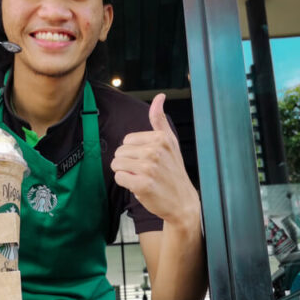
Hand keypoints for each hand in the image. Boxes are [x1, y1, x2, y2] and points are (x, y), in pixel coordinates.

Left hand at [111, 94, 199, 225]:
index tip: (149, 160)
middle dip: (128, 163)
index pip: (127, 140)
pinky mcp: (143, 184)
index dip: (134, 152)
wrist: (182, 202)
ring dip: (126, 173)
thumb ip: (160, 120)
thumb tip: (159, 97)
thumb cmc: (174, 172)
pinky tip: (140, 187)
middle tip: (146, 172)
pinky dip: (126, 183)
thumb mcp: (170, 143)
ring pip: (117, 165)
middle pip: (120, 152)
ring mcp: (149, 168)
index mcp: (161, 138)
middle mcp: (155, 151)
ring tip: (143, 178)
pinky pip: (119, 177)